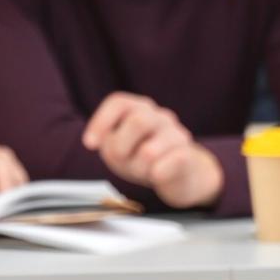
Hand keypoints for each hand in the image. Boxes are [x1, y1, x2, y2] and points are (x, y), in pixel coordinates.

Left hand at [82, 92, 223, 208]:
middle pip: (138, 121)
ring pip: (149, 151)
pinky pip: (164, 168)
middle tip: (121, 161)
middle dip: (121, 148)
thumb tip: (108, 144)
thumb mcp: (119, 150)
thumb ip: (109, 142)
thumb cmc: (143, 159)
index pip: (119, 103)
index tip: (90, 144)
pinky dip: (155, 176)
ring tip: (143, 170)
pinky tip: (158, 175)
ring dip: (138, 168)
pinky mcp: (189, 157)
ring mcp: (177, 135)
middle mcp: (160, 116)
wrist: (182, 177)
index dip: (101, 121)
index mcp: (139, 109)